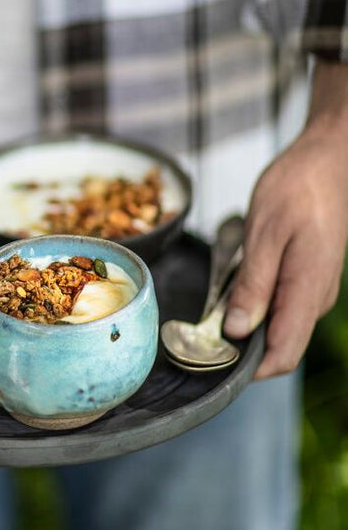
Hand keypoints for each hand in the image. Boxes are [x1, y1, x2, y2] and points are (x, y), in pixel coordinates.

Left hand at [223, 123, 347, 378]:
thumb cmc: (297, 188)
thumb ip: (252, 285)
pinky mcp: (310, 278)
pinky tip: (238, 279)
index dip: (248, 369)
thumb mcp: (265, 233)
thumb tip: (237, 330)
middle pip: (279, 345)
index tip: (210, 361)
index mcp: (308, 291)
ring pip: (279, 325)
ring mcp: (315, 289)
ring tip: (220, 295)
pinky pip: (282, 305)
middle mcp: (316, 298)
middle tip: (203, 328)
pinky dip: (256, 301)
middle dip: (241, 346)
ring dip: (247, 320)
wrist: (327, 160)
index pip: (282, 354)